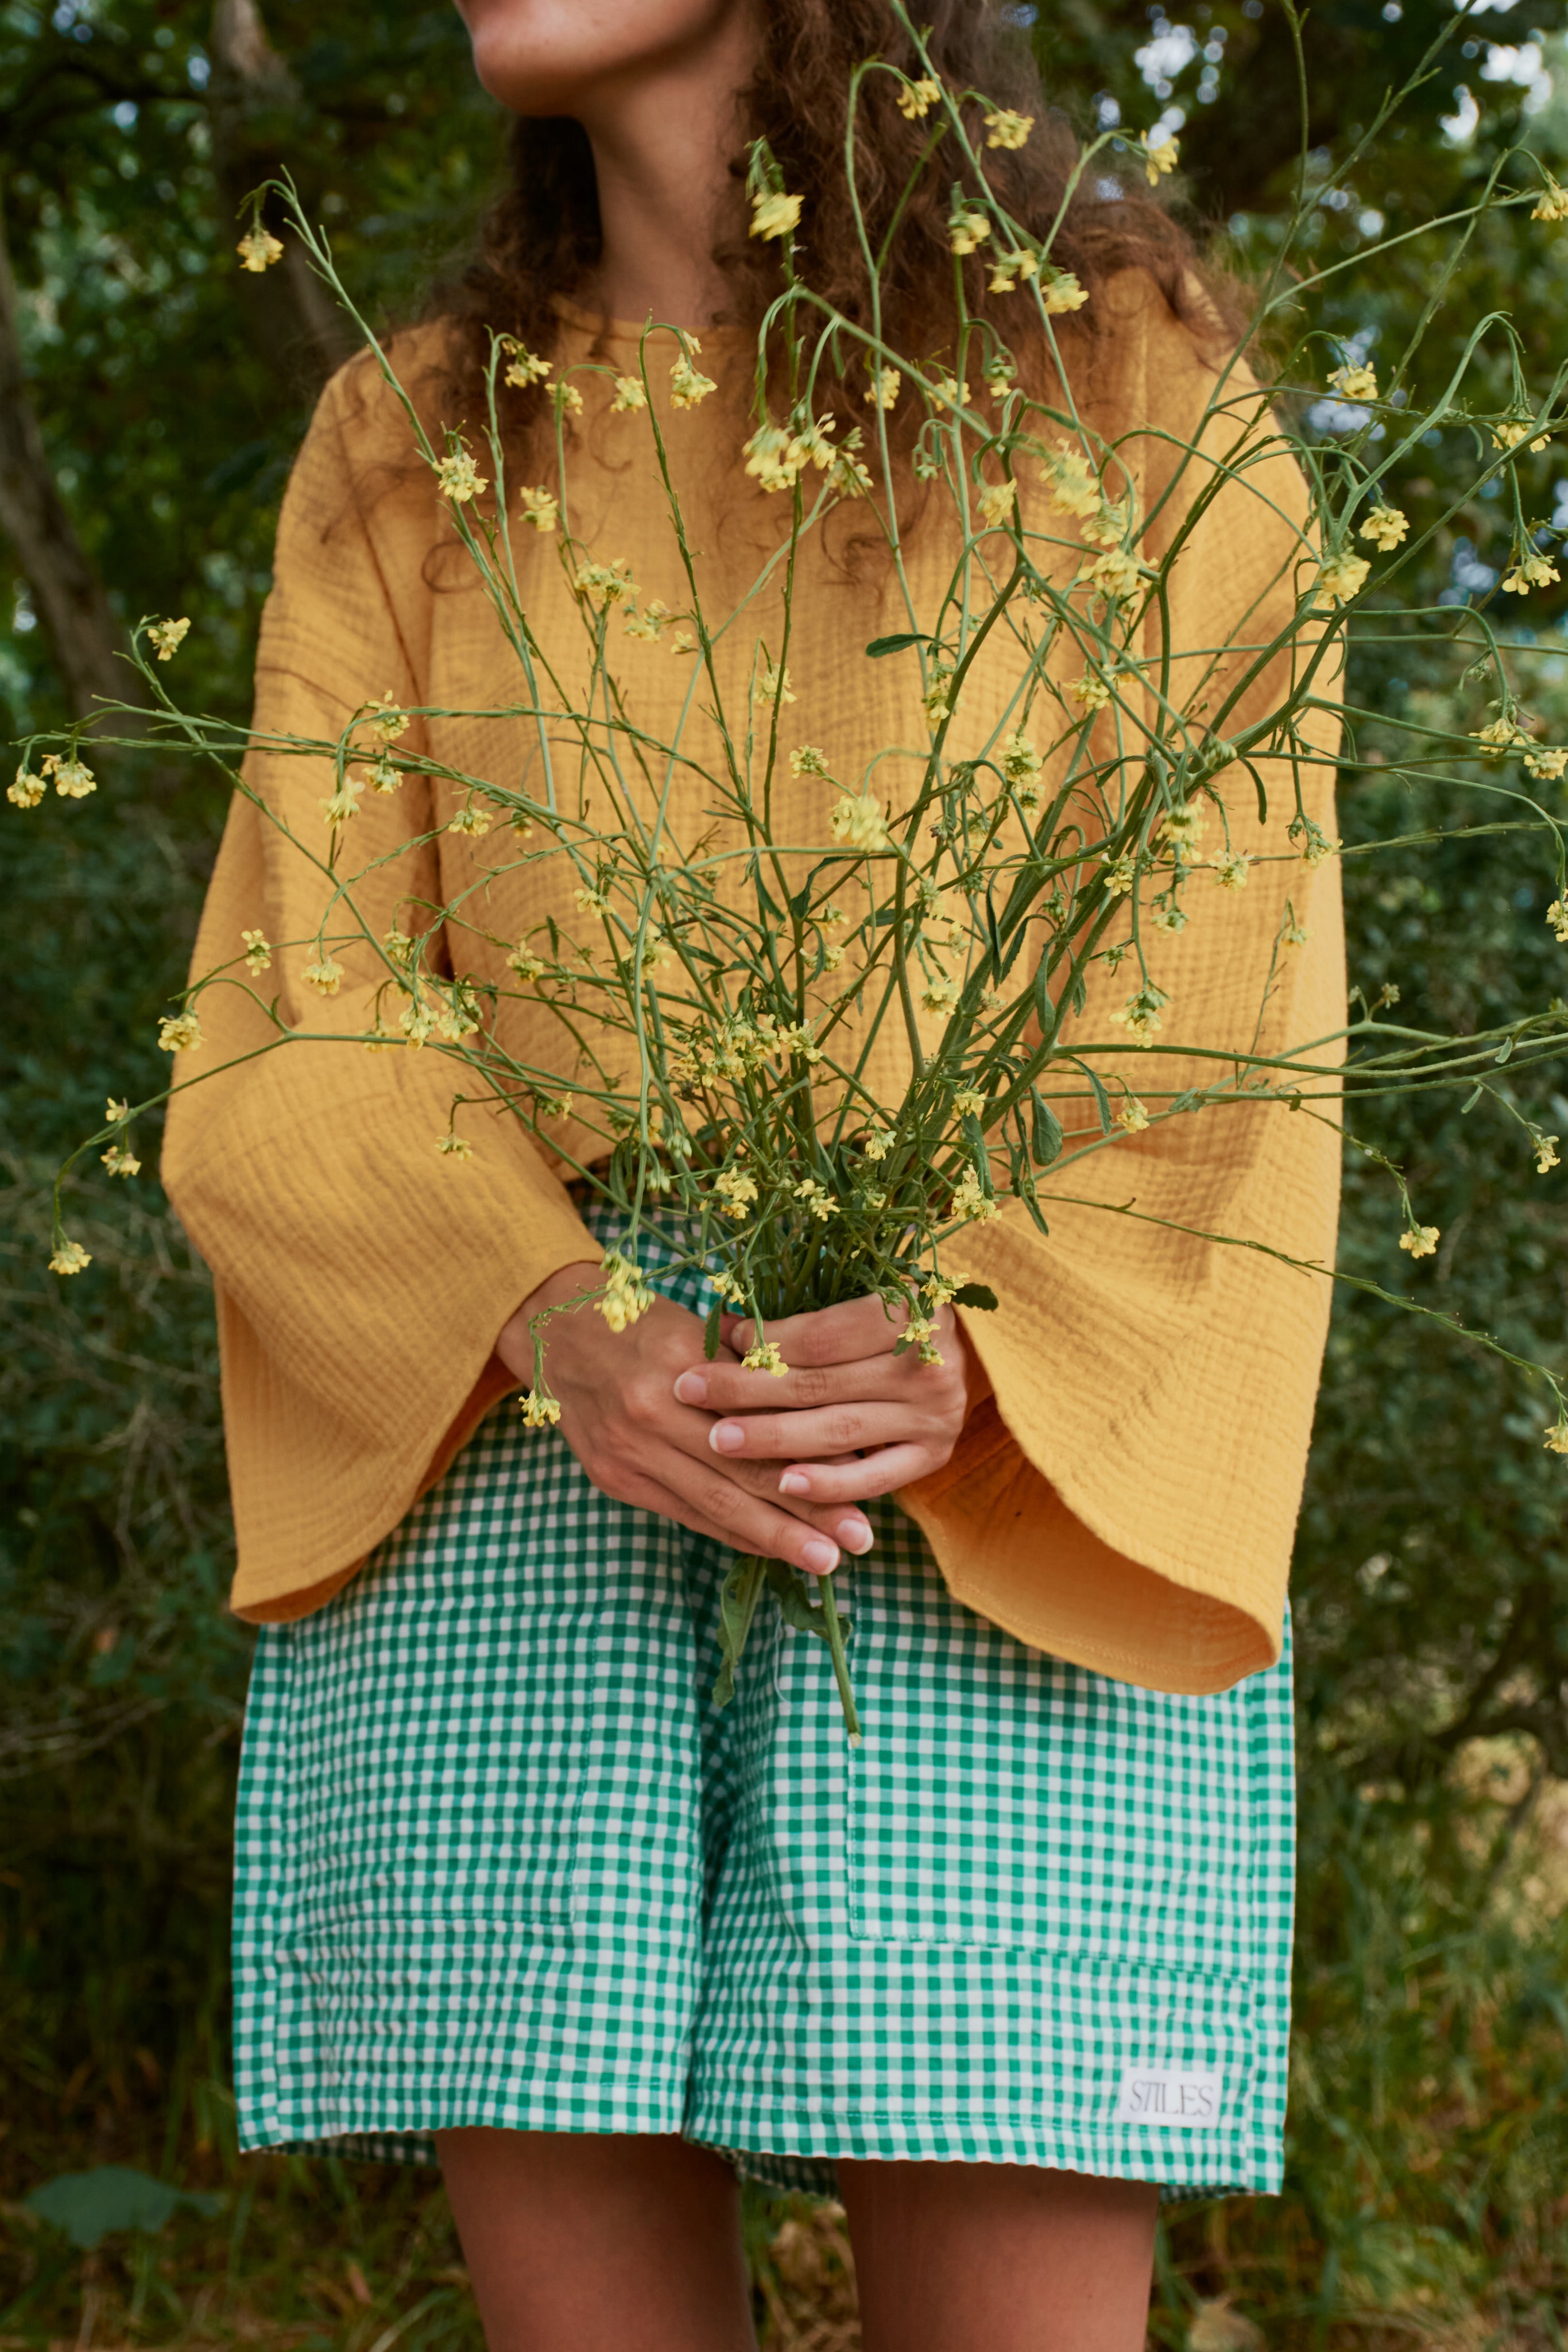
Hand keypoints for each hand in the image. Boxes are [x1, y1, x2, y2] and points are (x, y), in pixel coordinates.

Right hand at [495, 1262, 874, 1577]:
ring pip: (715, 1508)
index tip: (866, 1484)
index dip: (814, 1463)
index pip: (760, 1430)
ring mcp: (630, 1456)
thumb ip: (752, 1372)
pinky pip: (687, 1516)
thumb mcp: (699, 1330)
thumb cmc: (644, 1325)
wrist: (556, 1336)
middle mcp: (651, 1419)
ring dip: (774, 1538)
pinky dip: (732, 1535)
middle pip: (742, 1478)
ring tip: (825, 1561)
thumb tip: (827, 1412)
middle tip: (859, 1542)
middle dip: (806, 1514)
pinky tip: (770, 1548)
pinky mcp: (616, 1480)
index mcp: (680, 1371)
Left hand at [670, 1293, 974, 1514]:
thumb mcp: (862, 1297)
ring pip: (838, 1432)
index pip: (821, 1337)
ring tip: (718, 1440)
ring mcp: (935, 1416)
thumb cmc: (898, 1314)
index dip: (765, 1341)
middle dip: (747, 1390)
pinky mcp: (933, 1455)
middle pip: (820, 1384)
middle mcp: (929, 1368)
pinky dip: (828, 1485)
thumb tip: (725, 1329)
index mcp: (912, 1313)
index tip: (718, 1340)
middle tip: (688, 1390)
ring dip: (772, 1439)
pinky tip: (783, 1484)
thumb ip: (805, 1317)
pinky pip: (874, 1478)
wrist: (974, 1347)